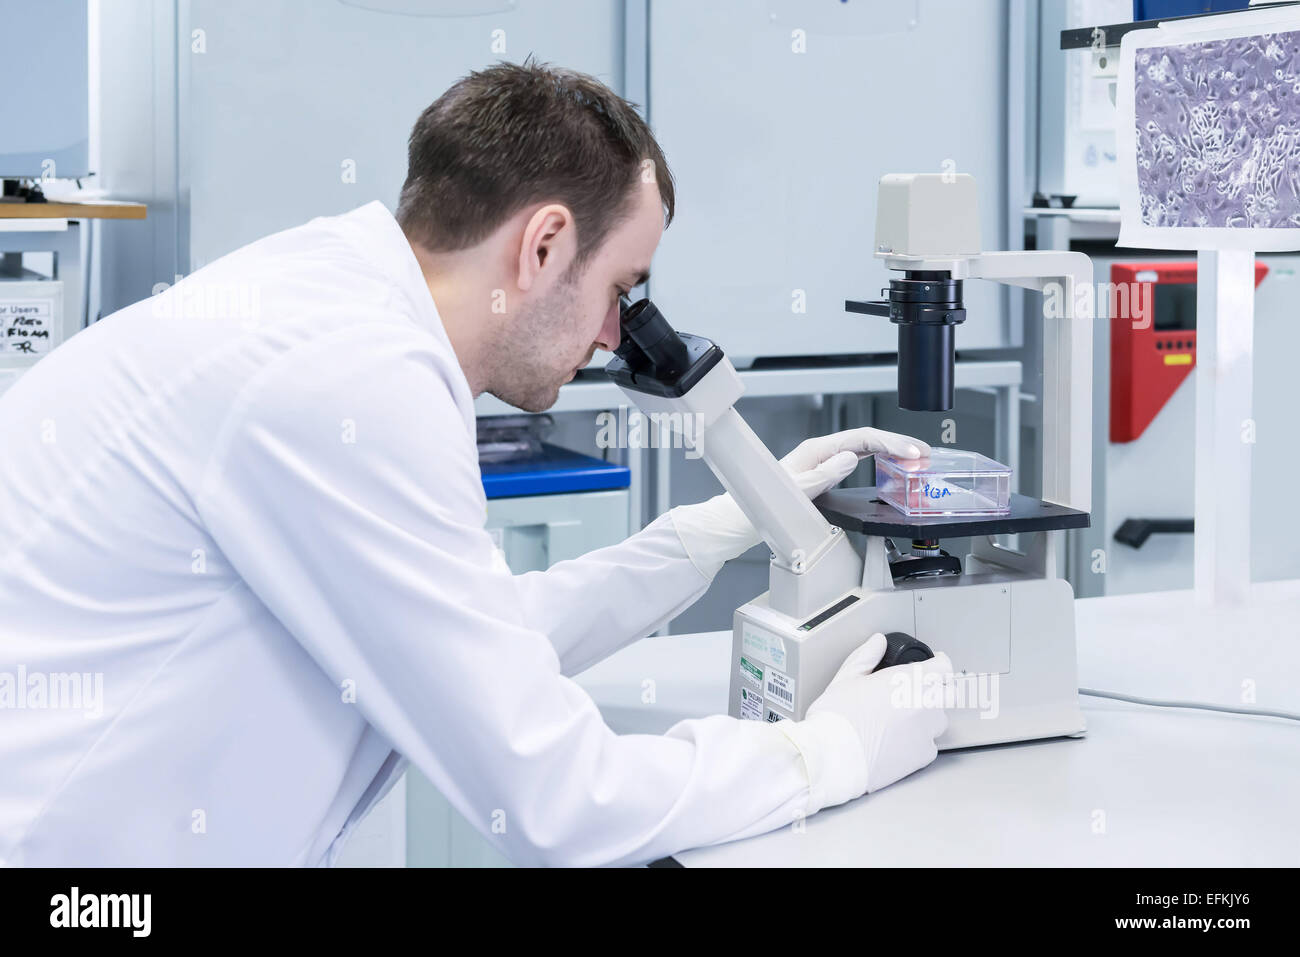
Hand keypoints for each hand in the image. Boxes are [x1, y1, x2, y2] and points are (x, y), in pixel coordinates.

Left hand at [669, 427, 930, 576]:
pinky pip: (859, 462)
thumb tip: (850, 458)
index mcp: (817, 450)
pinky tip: (893, 468)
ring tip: (917, 460)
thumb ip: (824, 474)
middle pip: (868, 440)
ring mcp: (824, 462)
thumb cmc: (766, 502)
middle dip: (899, 445)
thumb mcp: (798, 489)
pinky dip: (880, 462)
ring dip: (892, 453)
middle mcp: (822, 452)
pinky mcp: (826, 474)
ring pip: (866, 449)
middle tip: (926, 454)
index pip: (863, 439)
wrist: (745, 517)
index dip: (890, 444)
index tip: (912, 453)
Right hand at [802, 633, 949, 801]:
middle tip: (916, 693)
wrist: (833, 756)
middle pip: (948, 693)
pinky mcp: (923, 756)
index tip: (931, 664)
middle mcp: (925, 704)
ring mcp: (927, 731)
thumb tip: (877, 643)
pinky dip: (919, 742)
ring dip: (928, 717)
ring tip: (902, 720)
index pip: (943, 666)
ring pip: (939, 720)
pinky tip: (898, 741)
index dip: (937, 663)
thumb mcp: (847, 677)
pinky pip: (929, 745)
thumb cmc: (837, 718)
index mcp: (908, 680)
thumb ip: (867, 656)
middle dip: (937, 690)